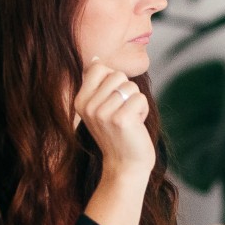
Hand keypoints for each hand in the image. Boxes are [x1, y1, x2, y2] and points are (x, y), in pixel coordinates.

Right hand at [74, 58, 154, 181]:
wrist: (125, 165)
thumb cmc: (117, 133)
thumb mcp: (100, 108)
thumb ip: (98, 85)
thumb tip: (96, 59)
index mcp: (80, 101)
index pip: (99, 67)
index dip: (113, 79)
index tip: (113, 99)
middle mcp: (88, 106)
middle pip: (118, 75)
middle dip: (127, 91)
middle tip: (123, 112)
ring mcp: (103, 113)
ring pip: (131, 86)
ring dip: (136, 102)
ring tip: (129, 119)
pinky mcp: (121, 119)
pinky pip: (140, 98)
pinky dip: (144, 110)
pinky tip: (136, 125)